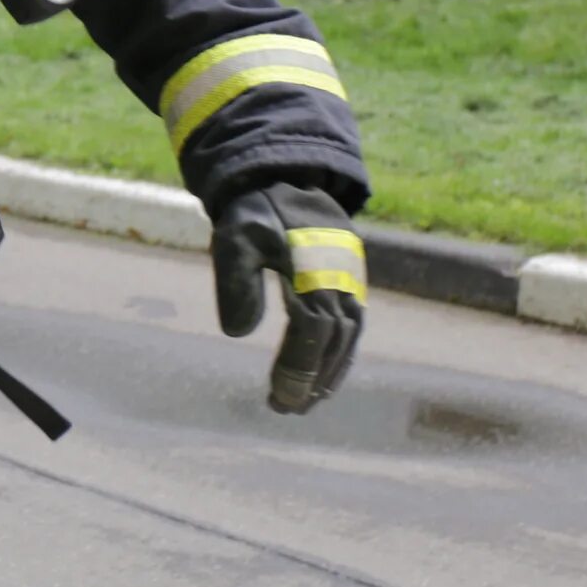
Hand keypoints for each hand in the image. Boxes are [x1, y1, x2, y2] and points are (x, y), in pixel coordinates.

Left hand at [211, 184, 365, 413]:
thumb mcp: (233, 240)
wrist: (282, 177)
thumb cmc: (253, 213)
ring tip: (308, 402)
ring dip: (331, 371)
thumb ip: (236, 283)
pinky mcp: (352, 278)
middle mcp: (340, 275)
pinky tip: (325, 374)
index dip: (298, 366)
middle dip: (313, 378)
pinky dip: (342, 353)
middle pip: (334, 339)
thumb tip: (239, 333)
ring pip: (350, 335)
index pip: (311, 330)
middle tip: (288, 409)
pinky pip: (354, 323)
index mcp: (311, 267)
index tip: (278, 397)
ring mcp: (351, 277)